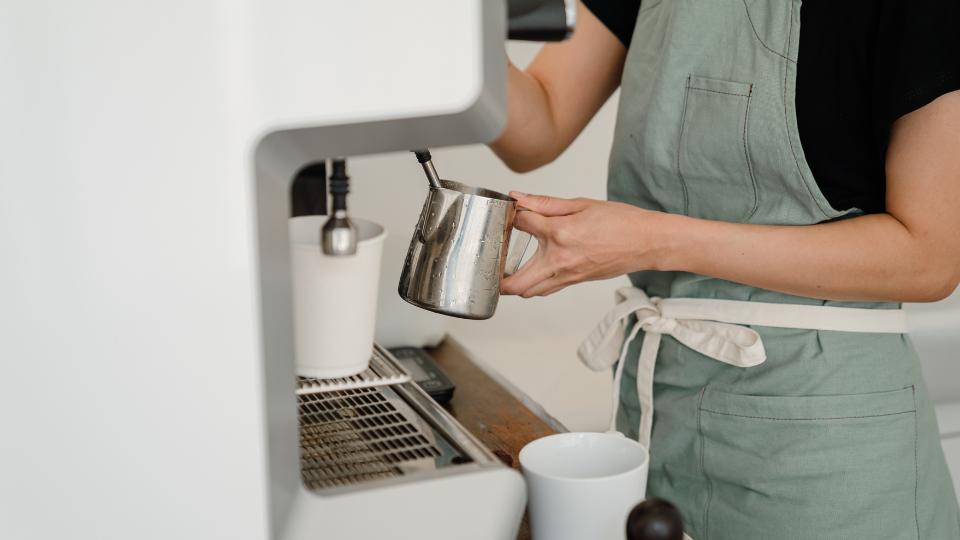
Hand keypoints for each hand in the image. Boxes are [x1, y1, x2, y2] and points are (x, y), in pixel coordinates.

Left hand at [501, 193, 669, 296]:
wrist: (647, 242)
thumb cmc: (621, 222)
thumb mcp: (581, 204)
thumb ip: (545, 203)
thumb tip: (519, 198)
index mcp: (560, 233)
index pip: (521, 224)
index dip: (514, 214)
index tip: (514, 210)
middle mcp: (560, 259)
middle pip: (515, 283)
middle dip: (497, 274)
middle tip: (491, 260)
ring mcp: (567, 275)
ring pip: (529, 292)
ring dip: (514, 283)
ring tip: (506, 268)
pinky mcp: (574, 282)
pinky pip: (546, 290)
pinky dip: (534, 284)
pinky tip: (531, 270)